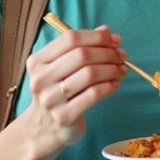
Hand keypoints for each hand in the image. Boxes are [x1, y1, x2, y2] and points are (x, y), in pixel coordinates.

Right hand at [24, 25, 124, 151]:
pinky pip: (94, 94)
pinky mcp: (64, 116)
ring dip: (112, 69)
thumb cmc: (58, 92)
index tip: (114, 40)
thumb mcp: (62, 68)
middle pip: (82, 55)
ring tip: (121, 70)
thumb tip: (106, 31)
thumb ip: (81, 47)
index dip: (96, 37)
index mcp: (37, 61)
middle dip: (108, 53)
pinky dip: (109, 86)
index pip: (70, 38)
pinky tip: (115, 84)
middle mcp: (40, 79)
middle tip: (122, 56)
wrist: (45, 129)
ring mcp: (50, 99)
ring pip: (90, 74)